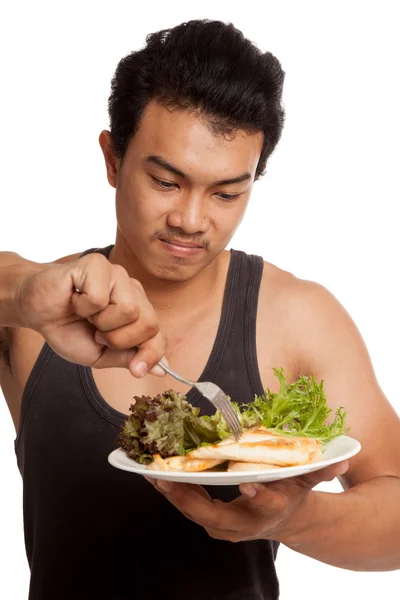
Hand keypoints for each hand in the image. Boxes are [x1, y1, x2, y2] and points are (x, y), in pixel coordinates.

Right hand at [17, 252, 165, 376]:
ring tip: (86, 314)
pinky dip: (82, 307)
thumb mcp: (100, 355)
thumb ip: (129, 358)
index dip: (151, 355)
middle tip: (97, 334)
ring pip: (130, 310)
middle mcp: (132, 290)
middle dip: (120, 340)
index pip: (159, 334)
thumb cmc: (68, 329)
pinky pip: (101, 298)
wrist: (35, 310)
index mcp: (138, 310)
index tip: (136, 371)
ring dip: (101, 322)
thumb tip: (161, 369)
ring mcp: (117, 274)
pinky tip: (74, 298)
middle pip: (150, 323)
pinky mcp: (97, 264)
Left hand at [146, 460, 348, 542]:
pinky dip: (172, 492)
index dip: (258, 498)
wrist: (282, 519)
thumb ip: (319, 471)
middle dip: (189, 500)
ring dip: (172, 494)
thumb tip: (339, 463)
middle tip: (167, 479)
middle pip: (215, 517)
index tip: (248, 485)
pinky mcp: (211, 520)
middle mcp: (245, 523)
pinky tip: (156, 474)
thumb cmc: (292, 494)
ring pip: (195, 513)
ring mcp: (225, 526)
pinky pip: (188, 507)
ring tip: (152, 473)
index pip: (266, 506)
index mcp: (271, 510)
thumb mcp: (307, 482)